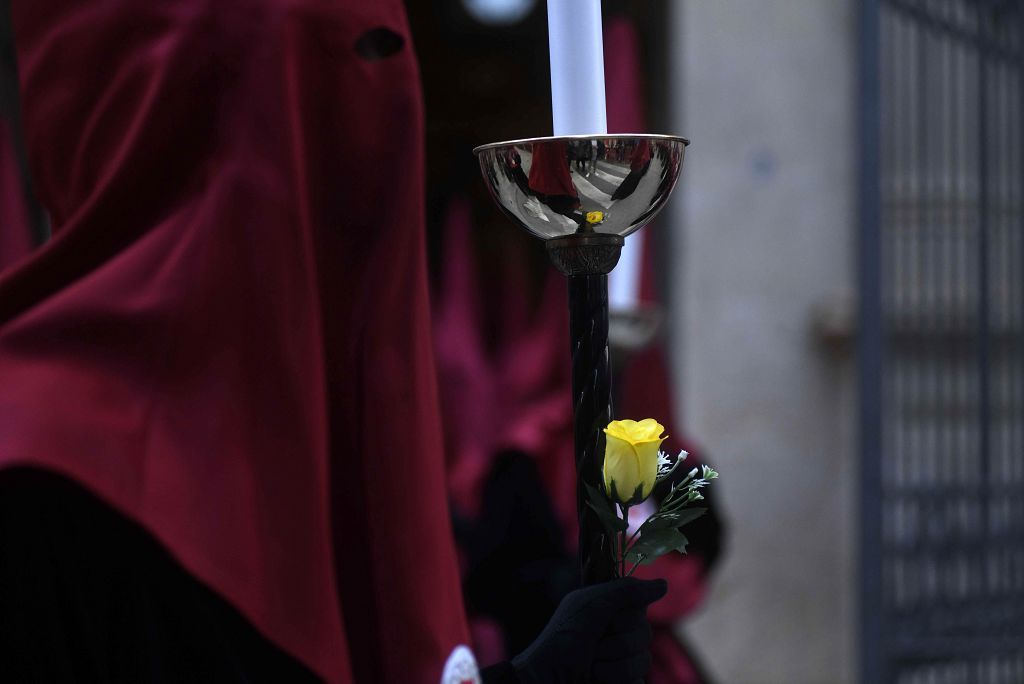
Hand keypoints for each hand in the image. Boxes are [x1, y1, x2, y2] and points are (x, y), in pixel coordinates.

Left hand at [510, 577, 666, 683]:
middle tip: (595, 644)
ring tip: (592, 666)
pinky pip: (640, 681)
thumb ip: (627, 591)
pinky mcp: (625, 682)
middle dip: (619, 641)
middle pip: (645, 633)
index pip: (641, 605)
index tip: (610, 619)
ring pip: (644, 660)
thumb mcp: (591, 604)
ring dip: (615, 665)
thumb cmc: (563, 638)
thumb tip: (663, 585)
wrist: (550, 678)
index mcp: (610, 609)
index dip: (628, 614)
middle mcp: (618, 633)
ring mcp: (622, 660)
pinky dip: (619, 680)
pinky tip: (600, 679)